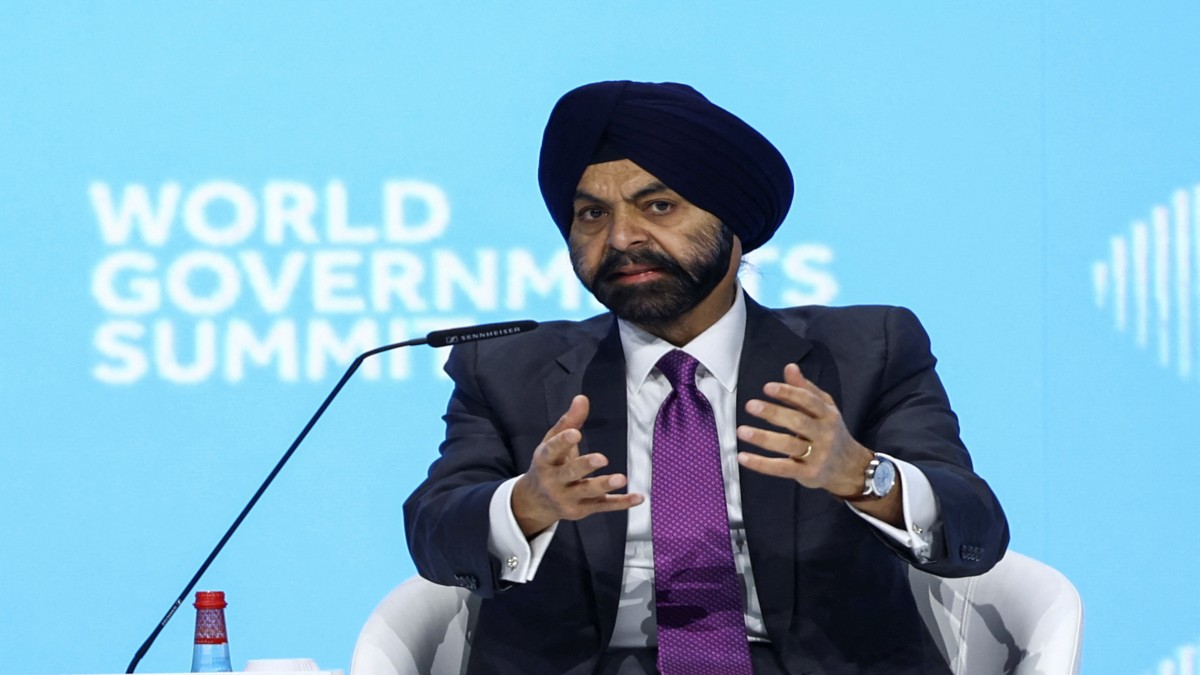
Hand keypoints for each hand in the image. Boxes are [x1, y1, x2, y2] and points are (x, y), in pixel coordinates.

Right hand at [512, 395, 643, 536]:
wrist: (535, 502)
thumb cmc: (549, 464)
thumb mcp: (552, 443)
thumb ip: (569, 421)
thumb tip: (582, 398)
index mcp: (545, 461)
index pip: (552, 450)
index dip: (563, 442)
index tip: (576, 433)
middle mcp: (554, 481)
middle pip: (570, 473)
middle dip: (585, 466)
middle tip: (602, 458)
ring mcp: (568, 498)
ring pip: (588, 492)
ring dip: (604, 485)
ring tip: (621, 478)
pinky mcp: (582, 509)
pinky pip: (603, 506)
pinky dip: (621, 503)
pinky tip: (638, 497)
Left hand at [735, 363, 873, 498]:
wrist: (849, 468)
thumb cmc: (831, 433)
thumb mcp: (824, 408)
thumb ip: (805, 389)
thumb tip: (790, 368)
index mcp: (828, 414)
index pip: (808, 401)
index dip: (788, 393)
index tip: (767, 388)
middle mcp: (824, 434)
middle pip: (798, 422)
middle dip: (774, 413)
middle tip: (751, 405)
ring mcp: (817, 455)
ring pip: (788, 445)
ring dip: (763, 438)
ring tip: (742, 431)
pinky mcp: (807, 473)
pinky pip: (782, 468)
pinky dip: (761, 464)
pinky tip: (744, 457)